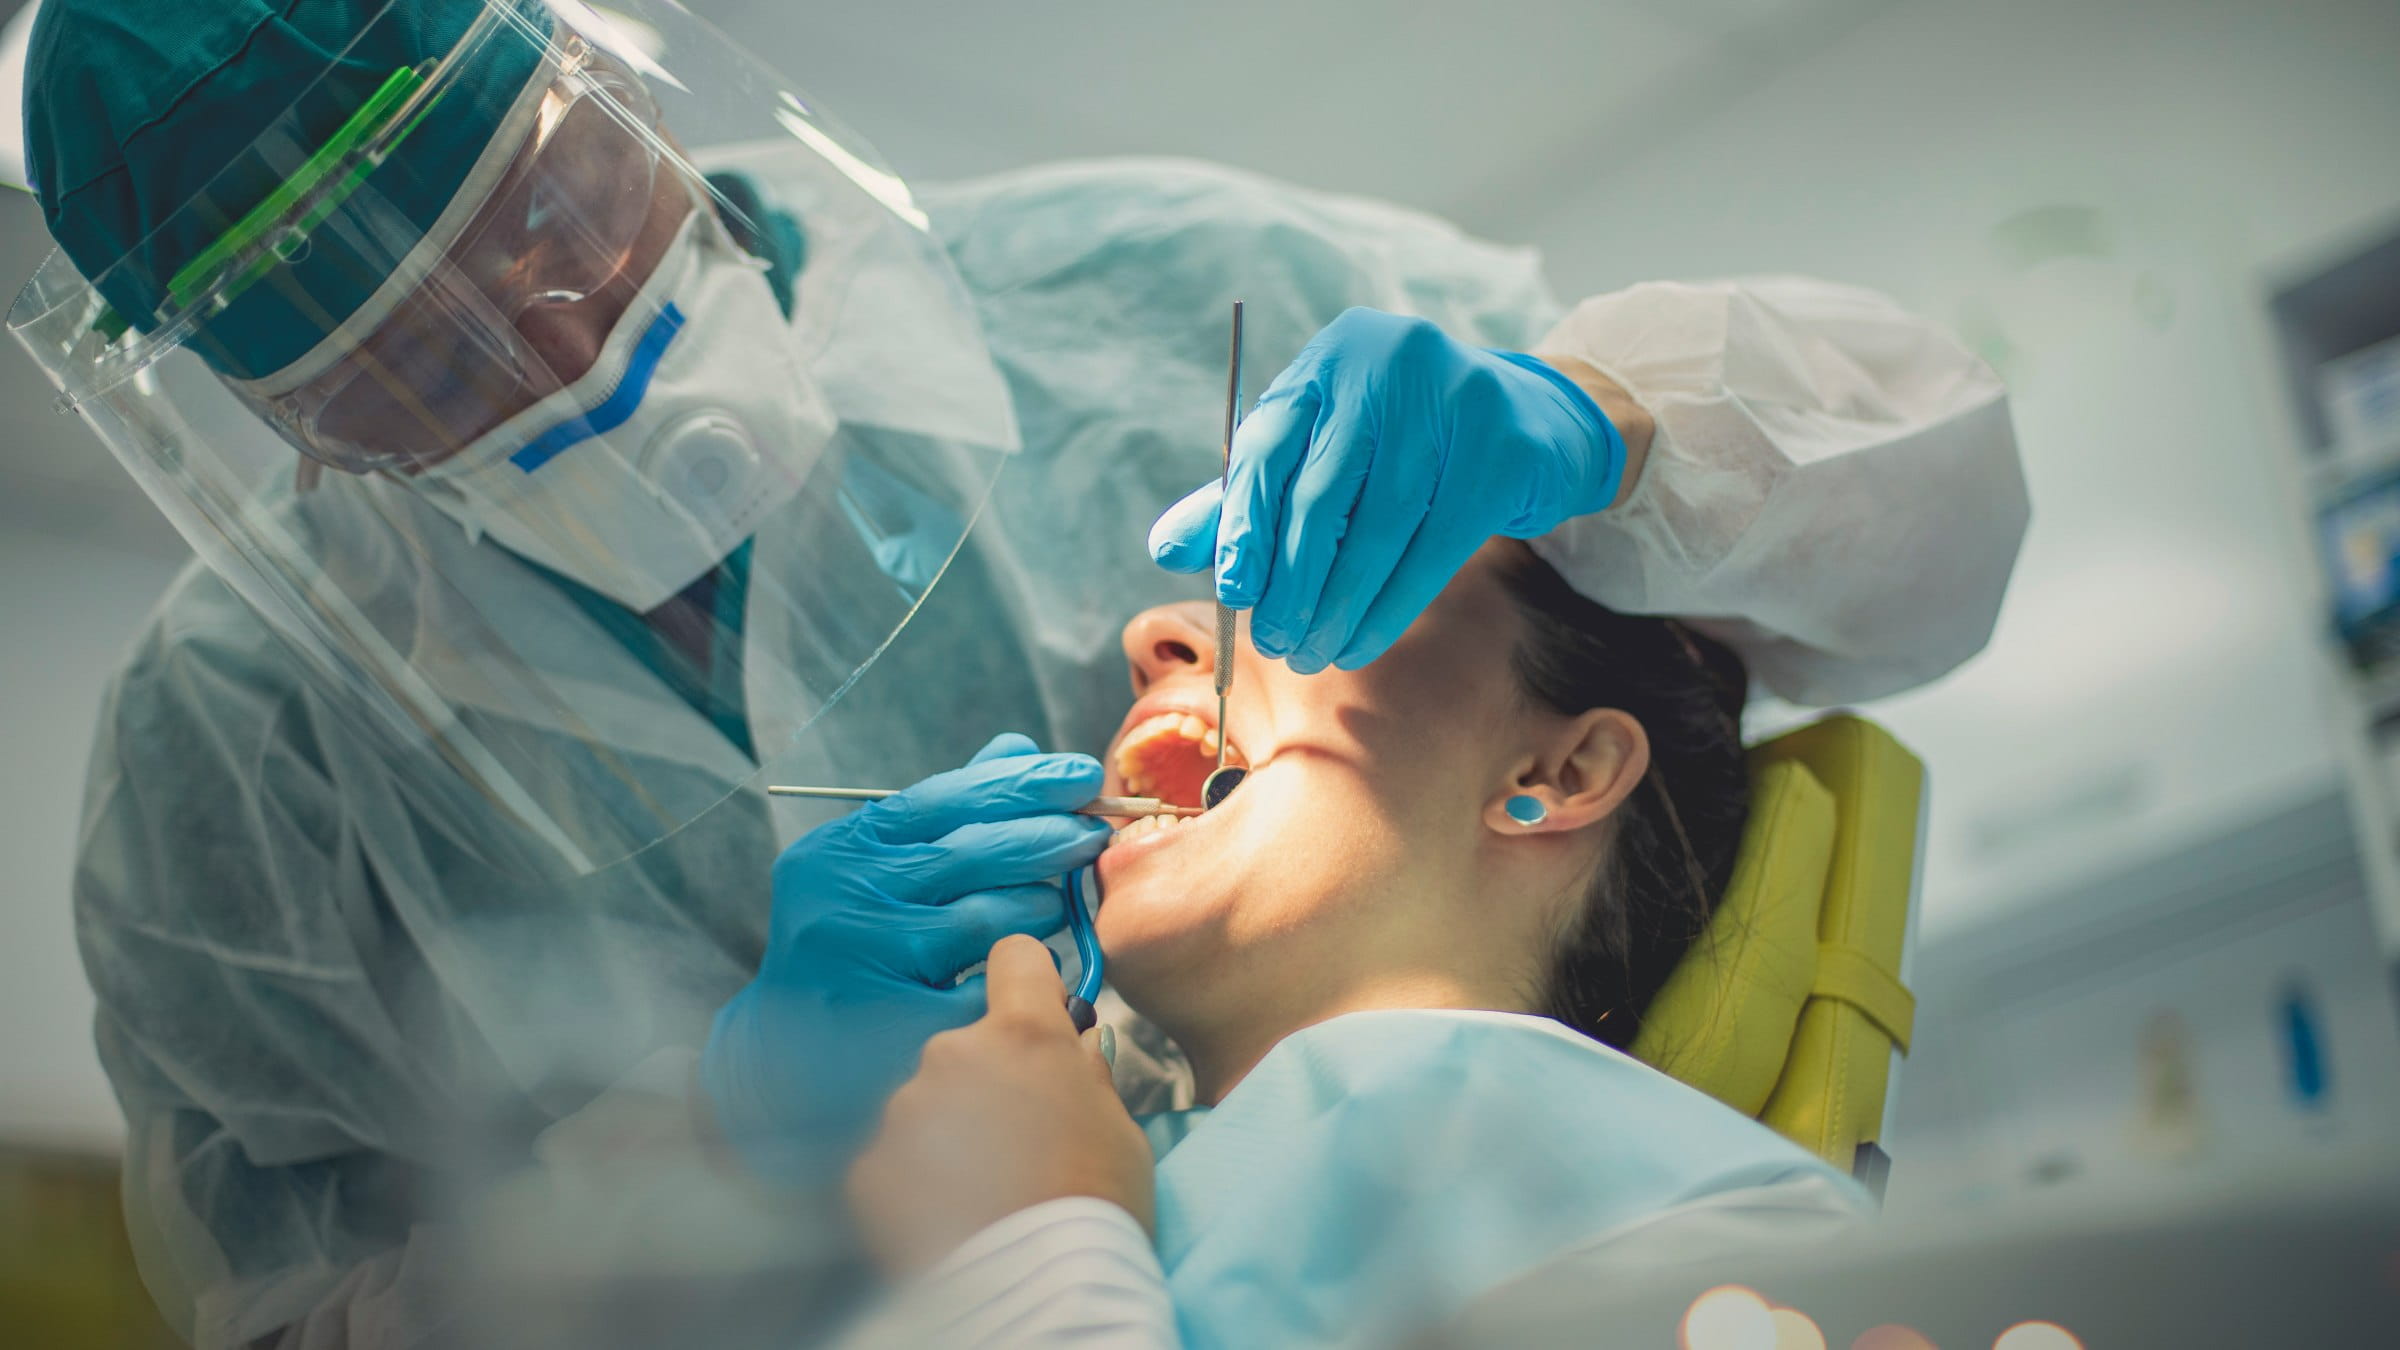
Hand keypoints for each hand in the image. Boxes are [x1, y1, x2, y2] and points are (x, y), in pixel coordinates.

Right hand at [702, 735, 1110, 1183]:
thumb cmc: (856, 941)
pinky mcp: (890, 1023)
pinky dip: (1016, 976)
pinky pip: (985, 989)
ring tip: (1052, 908)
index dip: (1024, 783)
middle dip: (1048, 839)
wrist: (795, 1049)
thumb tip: (1016, 748)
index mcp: (844, 848)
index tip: (1083, 773)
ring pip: (986, 922)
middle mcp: (843, 896)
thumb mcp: (879, 868)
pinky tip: (1029, 973)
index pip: (947, 798)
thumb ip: (946, 812)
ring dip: (1037, 909)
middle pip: (973, 854)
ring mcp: (863, 961)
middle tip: (1093, 835)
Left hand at [848, 935, 1154, 1273]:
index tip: (1034, 1005)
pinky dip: (917, 1179)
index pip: (1014, 959)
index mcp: (1023, 1034)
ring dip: (951, 1130)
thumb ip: (1088, 1073)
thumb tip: (1076, 1045)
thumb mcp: (1120, 1127)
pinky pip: (895, 1157)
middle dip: (989, 1078)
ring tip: (986, 1189)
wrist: (1041, 1290)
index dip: (1027, 980)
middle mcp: (952, 1054)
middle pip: (968, 1044)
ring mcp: (904, 1110)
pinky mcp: (871, 1166)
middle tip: (1020, 1139)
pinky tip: (952, 1215)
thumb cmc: (1097, 1205)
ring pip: (928, 1102)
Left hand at [1149, 306, 1626, 672]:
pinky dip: (1391, 605)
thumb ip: (1248, 496)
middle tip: (1274, 642)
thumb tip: (1166, 548)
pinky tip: (1363, 641)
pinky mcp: (1503, 450)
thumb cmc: (1403, 445)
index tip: (1230, 593)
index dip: (1242, 526)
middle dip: (1291, 582)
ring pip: (1378, 528)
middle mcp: (1389, 364)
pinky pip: (1434, 547)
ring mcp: (1454, 400)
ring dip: (1338, 605)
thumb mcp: (1323, 454)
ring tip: (1314, 652)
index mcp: (1330, 358)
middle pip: (1321, 494)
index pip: (1267, 446)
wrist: (1532, 424)